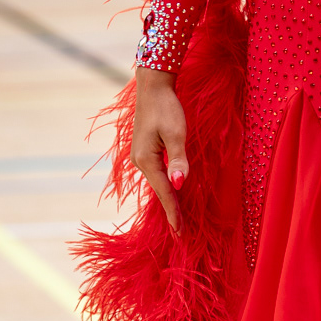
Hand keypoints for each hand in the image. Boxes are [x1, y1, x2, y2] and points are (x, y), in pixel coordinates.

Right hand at [131, 67, 187, 230]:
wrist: (153, 86)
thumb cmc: (166, 107)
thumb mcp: (176, 132)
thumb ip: (178, 159)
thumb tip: (179, 184)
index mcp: (146, 160)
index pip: (164, 193)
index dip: (173, 213)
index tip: (180, 234)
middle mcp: (139, 162)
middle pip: (159, 191)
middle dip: (170, 211)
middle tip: (181, 234)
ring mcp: (140, 157)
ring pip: (157, 184)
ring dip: (168, 200)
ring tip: (177, 219)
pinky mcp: (145, 151)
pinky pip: (156, 175)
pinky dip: (165, 187)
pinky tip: (171, 192)